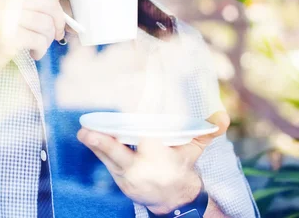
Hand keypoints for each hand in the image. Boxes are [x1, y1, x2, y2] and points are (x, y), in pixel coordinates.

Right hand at [0, 0, 66, 60]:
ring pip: (47, 23)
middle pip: (50, 1)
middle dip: (59, 20)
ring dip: (49, 37)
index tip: (58, 0)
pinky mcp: (6, 38)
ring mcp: (1, 15)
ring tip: (40, 42)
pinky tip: (34, 51)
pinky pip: (40, 40)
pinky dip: (42, 49)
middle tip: (57, 31)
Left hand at [77, 111, 229, 213]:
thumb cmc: (180, 165)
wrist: (173, 199)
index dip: (137, 124)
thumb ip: (207, 132)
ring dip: (95, 145)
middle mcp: (142, 167)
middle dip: (104, 145)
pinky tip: (88, 136)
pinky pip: (106, 162)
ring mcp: (128, 174)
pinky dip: (98, 149)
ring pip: (109, 158)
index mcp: (160, 157)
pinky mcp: (119, 176)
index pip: (147, 137)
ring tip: (83, 132)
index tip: (126, 106)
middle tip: (87, 132)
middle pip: (121, 155)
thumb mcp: (194, 151)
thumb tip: (222, 116)